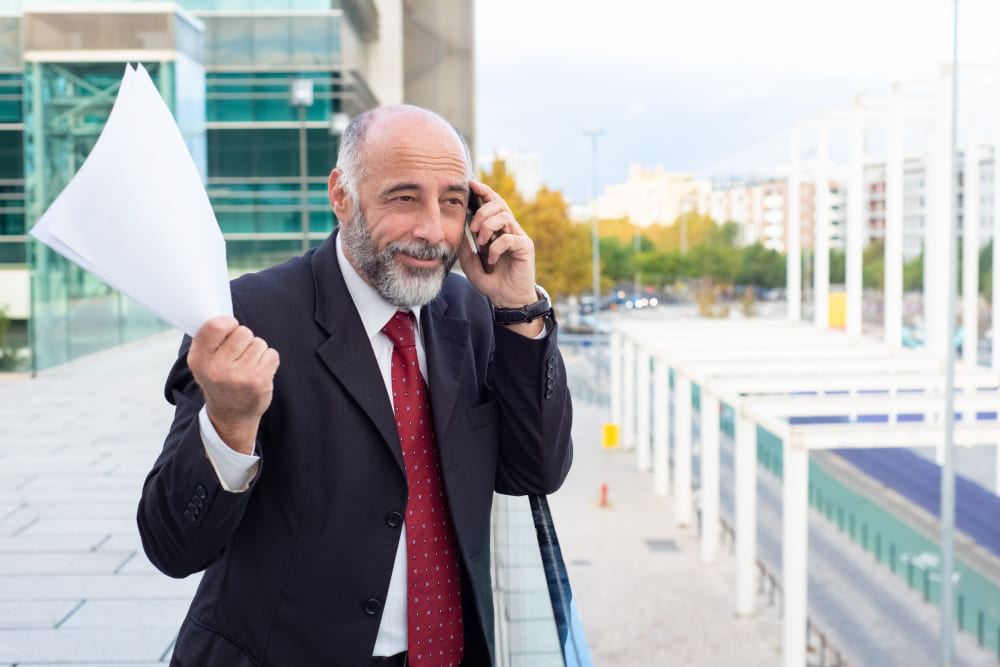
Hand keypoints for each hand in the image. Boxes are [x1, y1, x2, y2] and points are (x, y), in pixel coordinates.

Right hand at [187, 316, 279, 454]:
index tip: (229, 331)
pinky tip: (258, 373)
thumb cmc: (219, 379)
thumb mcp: (203, 361)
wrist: (231, 415)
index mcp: (199, 359)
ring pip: (259, 343)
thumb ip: (210, 338)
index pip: (216, 325)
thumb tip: (225, 313)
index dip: (228, 324)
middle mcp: (217, 369)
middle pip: (243, 332)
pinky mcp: (259, 382)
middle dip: (245, 340)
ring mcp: (239, 377)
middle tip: (238, 357)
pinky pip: (272, 354)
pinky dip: (268, 361)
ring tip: (247, 367)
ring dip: (257, 351)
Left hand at [460, 181, 538, 309]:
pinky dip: (496, 247)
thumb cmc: (490, 280)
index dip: (484, 191)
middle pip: (500, 203)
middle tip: (472, 228)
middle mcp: (510, 228)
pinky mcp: (525, 248)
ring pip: (505, 217)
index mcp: (497, 228)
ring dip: (488, 227)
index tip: (471, 184)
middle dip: (482, 212)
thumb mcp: (470, 261)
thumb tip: (458, 227)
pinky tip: (492, 259)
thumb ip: (465, 245)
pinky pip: (509, 238)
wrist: (506, 299)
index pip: (493, 202)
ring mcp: (518, 237)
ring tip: (481, 243)